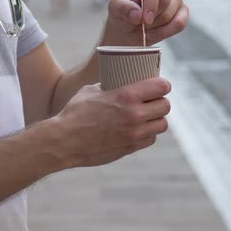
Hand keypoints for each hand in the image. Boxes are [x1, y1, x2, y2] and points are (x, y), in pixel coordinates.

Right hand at [52, 77, 171, 167]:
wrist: (64, 141)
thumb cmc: (74, 113)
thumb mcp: (91, 90)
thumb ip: (110, 86)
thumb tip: (118, 83)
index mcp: (126, 95)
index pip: (162, 86)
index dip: (163, 85)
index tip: (160, 85)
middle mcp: (135, 114)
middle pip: (165, 106)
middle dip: (160, 101)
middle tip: (153, 101)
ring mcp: (135, 133)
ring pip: (162, 124)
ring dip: (156, 119)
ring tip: (147, 116)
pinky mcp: (131, 148)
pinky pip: (151, 139)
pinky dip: (147, 133)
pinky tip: (138, 129)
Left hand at [103, 0, 188, 45]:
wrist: (128, 30)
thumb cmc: (122, 13)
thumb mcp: (115, 8)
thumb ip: (123, 8)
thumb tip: (138, 14)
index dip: (151, 3)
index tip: (144, 20)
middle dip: (152, 16)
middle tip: (140, 23)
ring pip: (172, 13)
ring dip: (156, 26)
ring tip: (145, 27)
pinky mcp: (183, 11)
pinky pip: (181, 23)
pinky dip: (166, 32)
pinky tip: (155, 32)